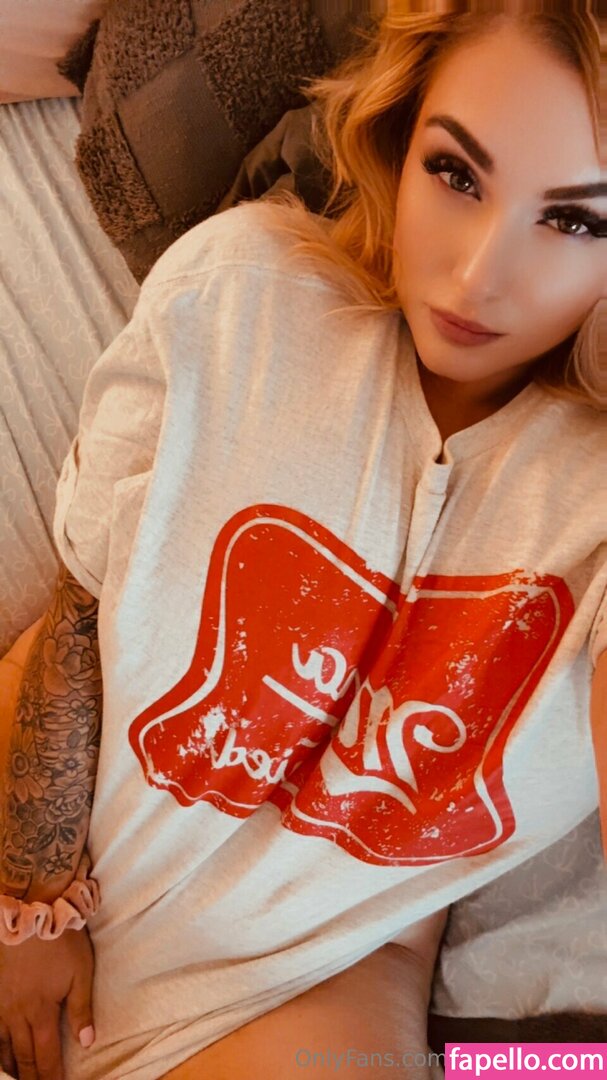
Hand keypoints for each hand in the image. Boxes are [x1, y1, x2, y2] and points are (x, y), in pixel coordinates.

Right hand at [0, 926, 94, 1079]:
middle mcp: (19, 1015)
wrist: (30, 912)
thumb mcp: (81, 971)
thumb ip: (82, 1009)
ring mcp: (2, 1006)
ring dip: (12, 1068)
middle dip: (31, 1079)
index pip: (47, 1056)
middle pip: (24, 1058)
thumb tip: (87, 1042)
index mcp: (43, 1011)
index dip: (51, 1077)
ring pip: (3, 1049)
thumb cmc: (61, 940)